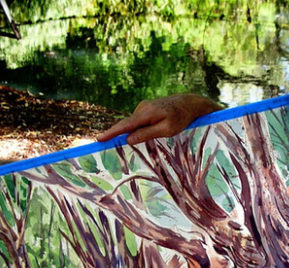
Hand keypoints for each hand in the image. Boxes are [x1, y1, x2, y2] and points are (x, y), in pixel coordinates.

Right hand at [96, 93, 222, 144]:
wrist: (189, 103)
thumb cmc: (181, 118)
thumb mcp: (166, 130)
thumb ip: (147, 134)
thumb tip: (128, 139)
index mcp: (146, 113)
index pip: (125, 125)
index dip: (112, 133)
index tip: (99, 139)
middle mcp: (142, 108)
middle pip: (127, 124)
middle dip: (116, 134)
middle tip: (103, 142)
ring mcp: (144, 107)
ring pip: (135, 124)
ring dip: (134, 132)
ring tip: (148, 135)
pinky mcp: (146, 108)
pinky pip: (139, 121)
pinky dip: (139, 128)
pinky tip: (148, 131)